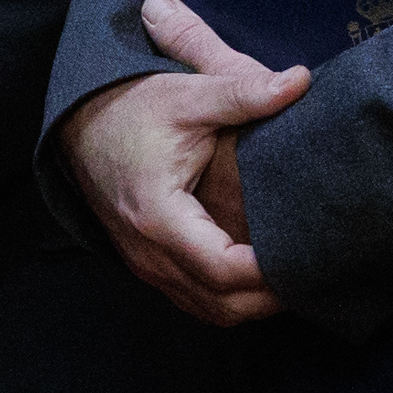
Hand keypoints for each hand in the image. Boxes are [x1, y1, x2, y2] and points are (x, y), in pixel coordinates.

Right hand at [56, 0, 308, 329]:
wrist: (76, 119)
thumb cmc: (130, 106)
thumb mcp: (188, 95)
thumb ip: (244, 92)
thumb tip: (300, 82)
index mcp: (159, 216)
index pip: (223, 270)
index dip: (270, 272)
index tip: (309, 256)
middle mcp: (148, 252)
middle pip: (222, 304)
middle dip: (271, 297)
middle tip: (316, 273)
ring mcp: (144, 263)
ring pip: (209, 310)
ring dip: (252, 303)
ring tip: (294, 278)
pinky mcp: (146, 262)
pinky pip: (194, 298)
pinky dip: (229, 297)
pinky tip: (259, 276)